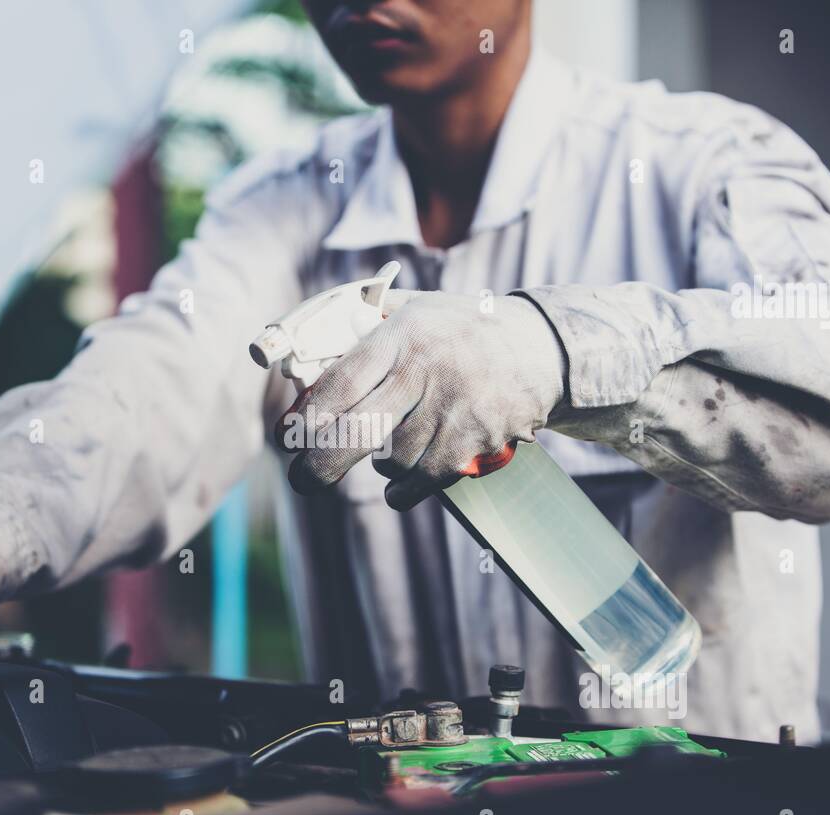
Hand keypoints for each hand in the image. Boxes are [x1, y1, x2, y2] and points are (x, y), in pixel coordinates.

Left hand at [275, 290, 566, 509]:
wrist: (541, 347)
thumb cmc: (460, 331)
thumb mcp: (415, 311)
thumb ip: (365, 332)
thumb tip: (304, 367)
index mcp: (403, 334)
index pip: (343, 380)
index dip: (309, 416)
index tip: (287, 437)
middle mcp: (426, 370)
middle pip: (360, 429)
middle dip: (322, 463)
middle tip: (302, 481)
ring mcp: (454, 408)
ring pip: (392, 459)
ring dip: (381, 463)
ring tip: (387, 447)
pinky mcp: (477, 440)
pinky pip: (424, 479)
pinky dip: (404, 488)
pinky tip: (398, 485)